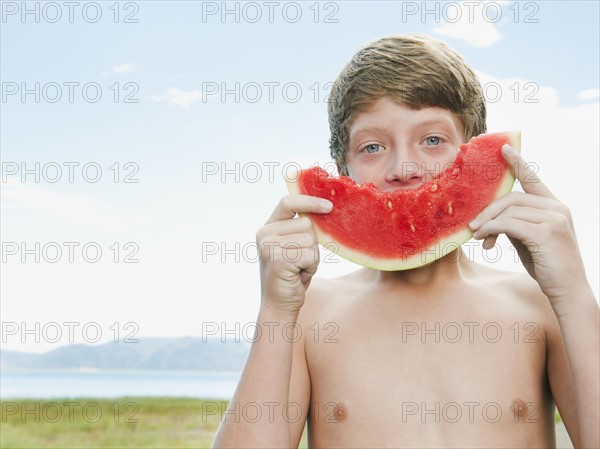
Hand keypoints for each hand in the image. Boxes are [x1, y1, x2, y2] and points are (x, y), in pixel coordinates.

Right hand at [256, 194, 332, 313]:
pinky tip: (298, 276)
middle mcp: (264, 233)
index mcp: (267, 227)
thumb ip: (301, 228)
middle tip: (300, 262)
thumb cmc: (292, 276)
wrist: (279, 306)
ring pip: (310, 239)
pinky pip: (310, 254)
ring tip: (299, 269)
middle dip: (312, 244)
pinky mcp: (277, 259)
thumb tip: (325, 208)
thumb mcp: (295, 247)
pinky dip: (311, 267)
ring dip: (312, 257)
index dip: (310, 201)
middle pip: (306, 223)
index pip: (288, 202)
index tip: (329, 206)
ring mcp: (268, 246)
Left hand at [468, 144, 588, 301]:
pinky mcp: (546, 233)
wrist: (567, 290)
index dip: (517, 163)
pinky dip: (492, 230)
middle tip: (471, 227)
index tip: (503, 149)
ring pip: (508, 211)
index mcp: (553, 207)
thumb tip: (489, 220)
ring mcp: (554, 219)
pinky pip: (509, 224)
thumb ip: (515, 223)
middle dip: (487, 211)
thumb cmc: (546, 265)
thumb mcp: (528, 239)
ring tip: (478, 239)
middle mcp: (557, 208)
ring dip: (487, 225)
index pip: (533, 179)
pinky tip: (485, 241)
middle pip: (511, 198)